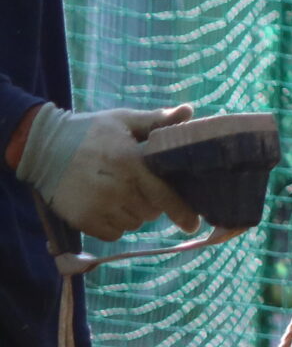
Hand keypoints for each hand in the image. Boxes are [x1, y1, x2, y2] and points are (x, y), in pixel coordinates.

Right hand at [14, 104, 200, 240]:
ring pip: (133, 223)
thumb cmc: (90, 131)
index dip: (181, 211)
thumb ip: (157, 120)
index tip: (192, 224)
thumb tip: (189, 111)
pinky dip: (115, 226)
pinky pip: (112, 234)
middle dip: (153, 203)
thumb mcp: (123, 120)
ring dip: (134, 214)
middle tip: (142, 188)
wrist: (43, 147)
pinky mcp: (82, 219)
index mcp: (131, 162)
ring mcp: (97, 206)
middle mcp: (116, 188)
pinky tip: (109, 207)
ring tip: (123, 195)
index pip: (163, 195)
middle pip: (150, 211)